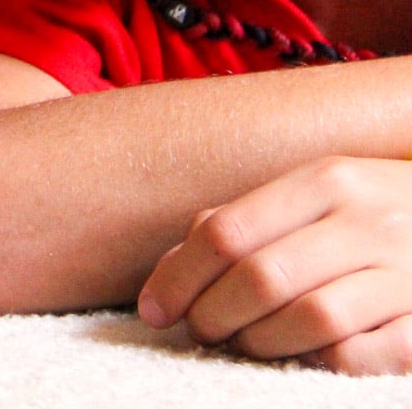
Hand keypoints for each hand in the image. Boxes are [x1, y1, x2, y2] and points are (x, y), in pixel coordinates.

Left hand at [138, 156, 411, 373]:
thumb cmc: (375, 214)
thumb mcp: (317, 195)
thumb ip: (246, 221)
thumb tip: (172, 271)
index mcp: (327, 180)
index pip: (227, 233)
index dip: (178, 279)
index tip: (155, 311)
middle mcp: (369, 220)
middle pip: (260, 278)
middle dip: (213, 316)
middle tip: (202, 331)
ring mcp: (408, 272)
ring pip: (310, 318)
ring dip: (262, 342)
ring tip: (249, 342)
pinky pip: (360, 354)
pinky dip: (321, 361)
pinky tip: (308, 354)